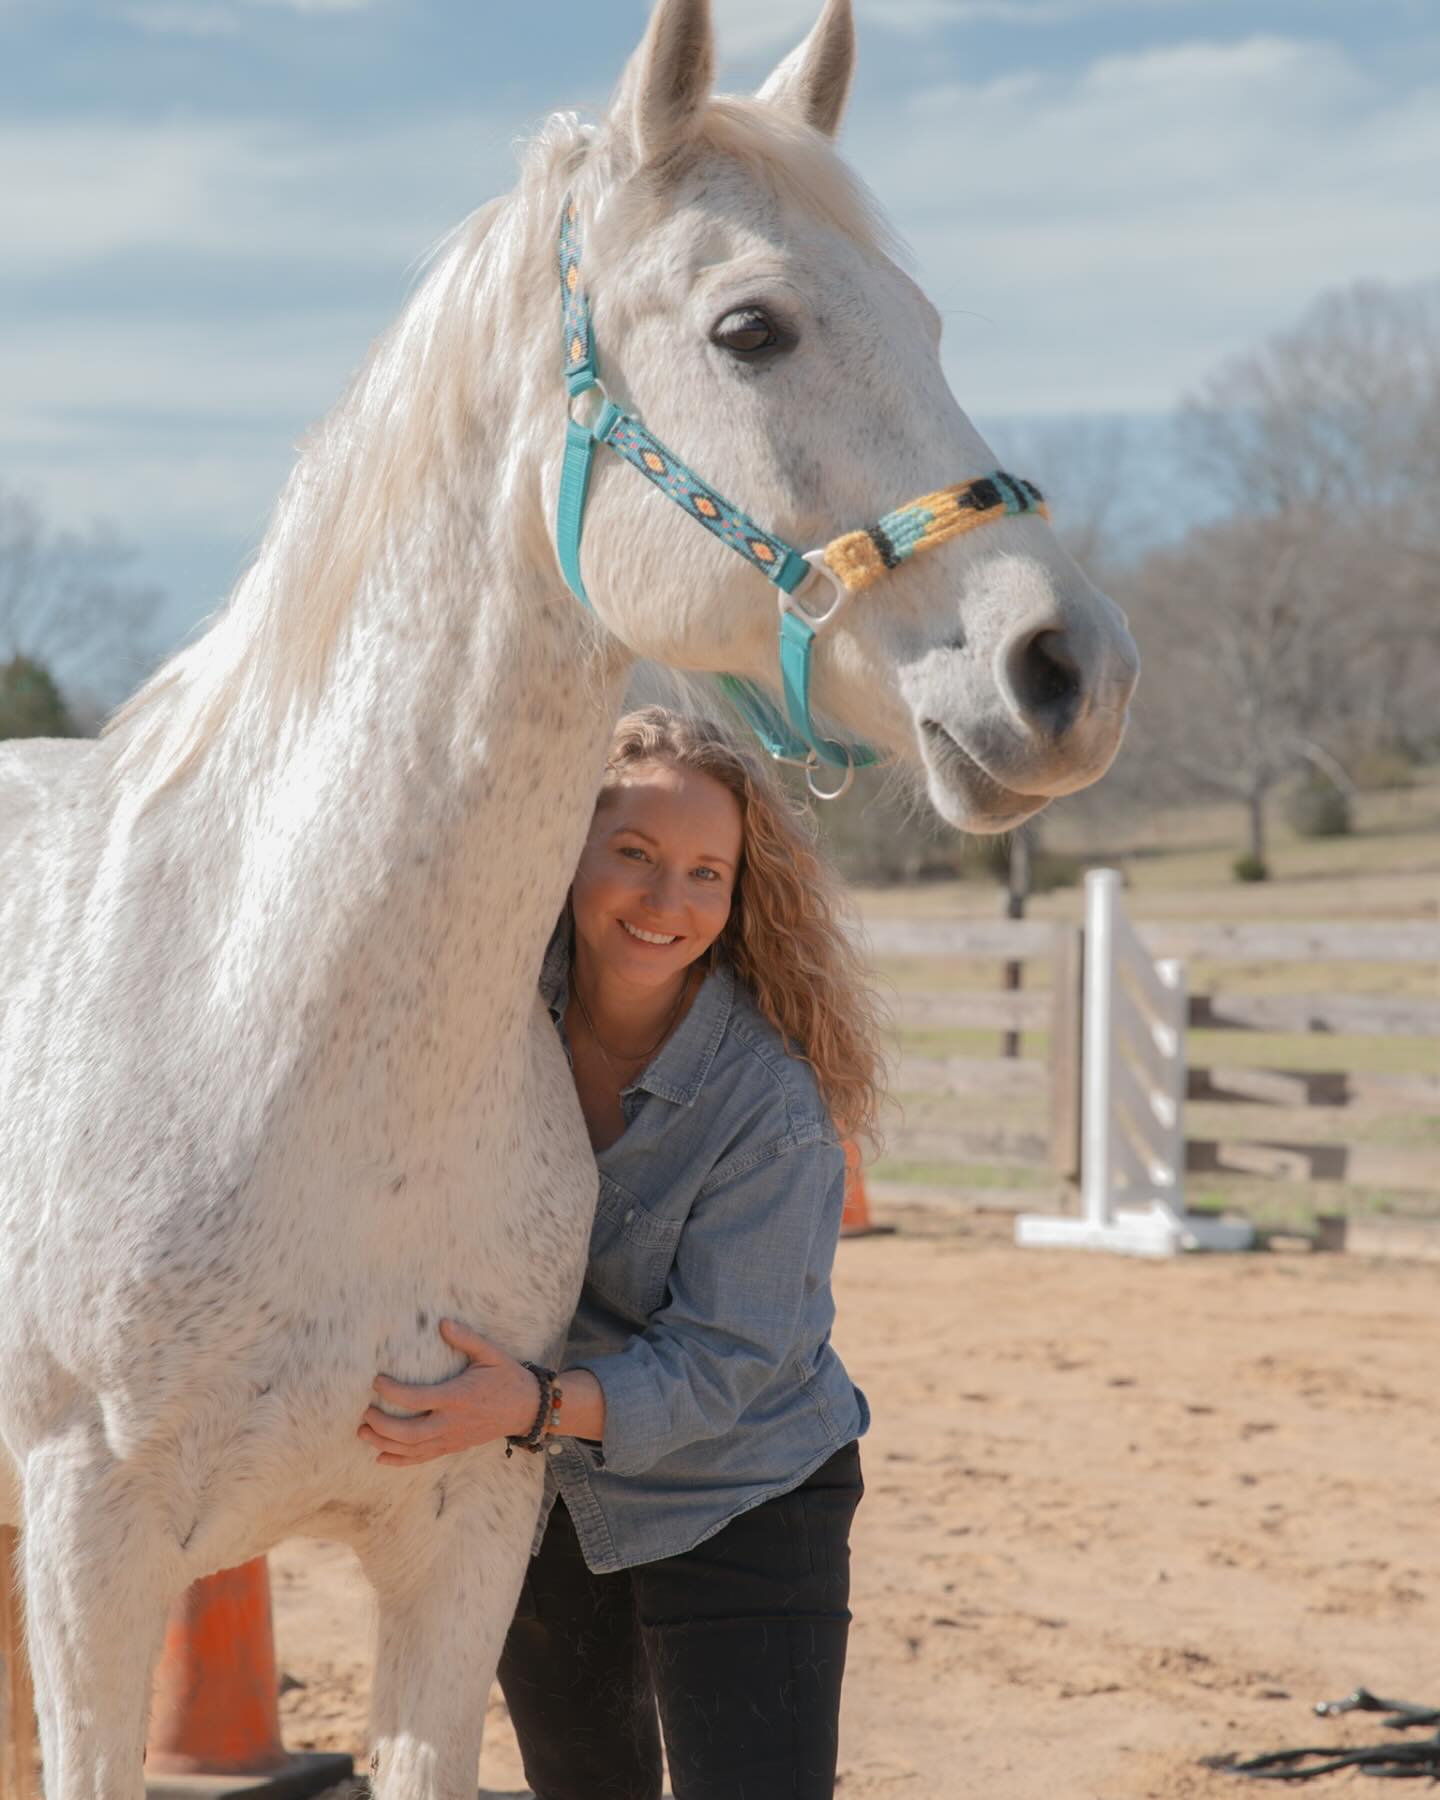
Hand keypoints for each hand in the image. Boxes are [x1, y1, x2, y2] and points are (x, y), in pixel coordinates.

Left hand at [358, 1319, 539, 1466]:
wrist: (527, 1409)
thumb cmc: (507, 1378)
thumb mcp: (491, 1354)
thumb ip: (466, 1338)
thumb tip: (443, 1322)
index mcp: (457, 1397)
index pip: (416, 1398)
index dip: (392, 1391)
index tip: (377, 1381)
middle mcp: (451, 1422)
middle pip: (408, 1432)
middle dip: (382, 1424)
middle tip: (365, 1412)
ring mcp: (452, 1438)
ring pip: (412, 1449)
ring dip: (384, 1443)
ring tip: (364, 1432)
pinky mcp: (453, 1447)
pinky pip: (423, 1459)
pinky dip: (400, 1460)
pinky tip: (382, 1457)